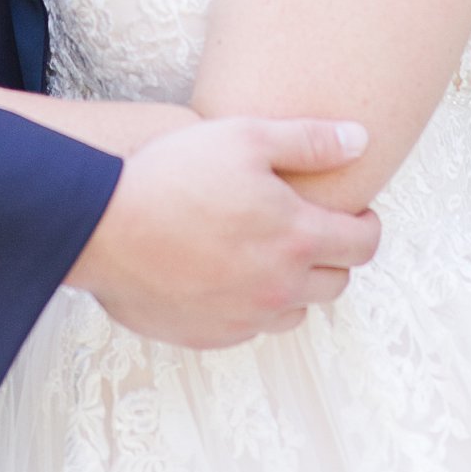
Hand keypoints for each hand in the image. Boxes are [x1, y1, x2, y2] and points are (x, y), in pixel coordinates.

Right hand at [67, 116, 380, 347]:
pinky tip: (226, 272)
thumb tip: (360, 140)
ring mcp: (245, 318)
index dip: (366, 224)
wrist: (104, 226)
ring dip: (294, 284)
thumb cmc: (174, 173)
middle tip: (310, 228)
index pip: (363, 244)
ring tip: (267, 252)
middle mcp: (280, 287)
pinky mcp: (210, 336)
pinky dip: (252, 304)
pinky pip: (250, 327)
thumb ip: (309, 140)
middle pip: (336, 283)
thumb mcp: (245, 136)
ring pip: (295, 312)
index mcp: (297, 238)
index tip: (354, 212)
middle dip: (334, 254)